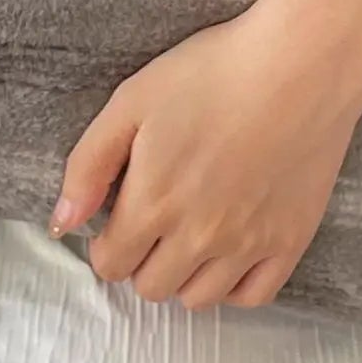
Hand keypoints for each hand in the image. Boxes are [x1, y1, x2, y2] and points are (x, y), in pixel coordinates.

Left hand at [50, 0, 361, 311]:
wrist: (300, 63)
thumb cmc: (211, 72)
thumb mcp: (131, 102)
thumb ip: (88, 166)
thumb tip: (61, 223)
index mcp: (153, 203)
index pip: (111, 264)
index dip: (106, 244)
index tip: (118, 218)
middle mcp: (198, 236)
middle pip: (151, 287)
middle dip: (141, 260)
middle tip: (153, 221)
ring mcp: (247, 244)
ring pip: (197, 299)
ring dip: (182, 275)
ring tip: (188, 234)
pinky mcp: (290, 241)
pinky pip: (252, 296)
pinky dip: (232, 285)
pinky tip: (228, 252)